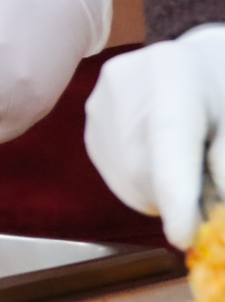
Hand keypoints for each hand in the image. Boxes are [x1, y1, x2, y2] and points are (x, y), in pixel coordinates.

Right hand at [85, 24, 224, 247]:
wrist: (194, 63)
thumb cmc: (223, 93)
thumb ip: (224, 166)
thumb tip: (216, 221)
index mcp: (174, 73)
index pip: (170, 139)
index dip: (176, 192)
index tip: (184, 238)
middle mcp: (125, 83)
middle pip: (147, 169)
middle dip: (179, 199)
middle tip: (208, 193)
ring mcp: (100, 101)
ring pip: (129, 178)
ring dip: (162, 194)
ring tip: (187, 169)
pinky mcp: (90, 120)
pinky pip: (117, 174)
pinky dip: (145, 184)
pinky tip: (162, 162)